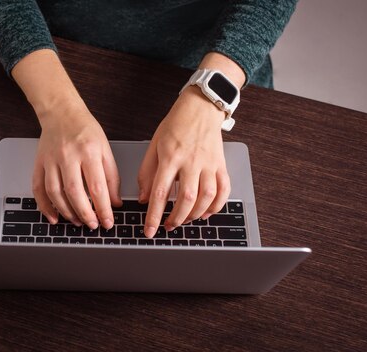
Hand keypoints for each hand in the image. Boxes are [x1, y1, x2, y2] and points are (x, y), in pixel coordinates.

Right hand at [32, 101, 121, 229]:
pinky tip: (53, 216)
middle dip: (85, 214)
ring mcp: (51, 160)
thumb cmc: (85, 130)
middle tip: (92, 225)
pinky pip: (38, 188)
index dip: (103, 209)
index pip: (97, 187)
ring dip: (66, 212)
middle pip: (75, 193)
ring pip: (55, 193)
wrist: (61, 112)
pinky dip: (44, 206)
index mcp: (89, 151)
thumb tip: (115, 203)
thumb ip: (112, 176)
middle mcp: (68, 155)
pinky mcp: (39, 163)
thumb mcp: (106, 149)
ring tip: (77, 221)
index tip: (107, 222)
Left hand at [138, 86, 230, 237]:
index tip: (150, 230)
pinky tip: (207, 212)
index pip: (160, 193)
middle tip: (168, 226)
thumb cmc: (175, 125)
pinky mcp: (221, 164)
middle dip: (176, 218)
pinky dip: (217, 206)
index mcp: (170, 157)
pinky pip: (224, 190)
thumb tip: (143, 198)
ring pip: (206, 197)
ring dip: (195, 214)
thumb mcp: (153, 145)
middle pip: (186, 199)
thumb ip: (147, 172)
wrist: (201, 108)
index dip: (154, 215)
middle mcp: (191, 162)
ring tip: (185, 219)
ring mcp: (209, 164)